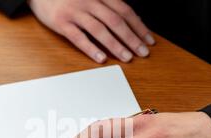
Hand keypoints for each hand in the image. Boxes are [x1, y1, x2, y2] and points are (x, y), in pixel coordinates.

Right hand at [27, 0, 154, 62]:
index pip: (124, 10)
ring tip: (127, 58)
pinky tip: (101, 58)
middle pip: (115, 21)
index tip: (149, 40)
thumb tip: (129, 22)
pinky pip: (78, 37)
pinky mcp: (62, 23)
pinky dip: (91, 48)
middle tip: (143, 52)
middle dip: (132, 38)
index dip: (139, 26)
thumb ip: (107, 5)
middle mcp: (89, 1)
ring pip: (100, 30)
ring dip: (116, 45)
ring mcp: (75, 12)